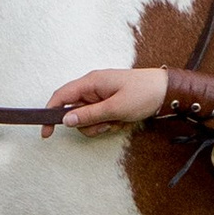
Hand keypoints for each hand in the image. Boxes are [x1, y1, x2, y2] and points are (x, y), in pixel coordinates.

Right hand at [41, 67, 170, 138]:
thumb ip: (89, 114)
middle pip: (75, 112)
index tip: (46, 131)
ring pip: (88, 119)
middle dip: (89, 124)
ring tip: (119, 121)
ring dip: (101, 125)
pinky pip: (101, 118)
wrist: (167, 91)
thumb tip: (66, 120)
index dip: (50, 112)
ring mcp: (101, 96)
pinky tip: (124, 120)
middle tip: (107, 124)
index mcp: (91, 82)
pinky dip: (110, 123)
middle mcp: (93, 88)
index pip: (61, 96)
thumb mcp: (116, 107)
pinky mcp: (109, 103)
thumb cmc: (143, 93)